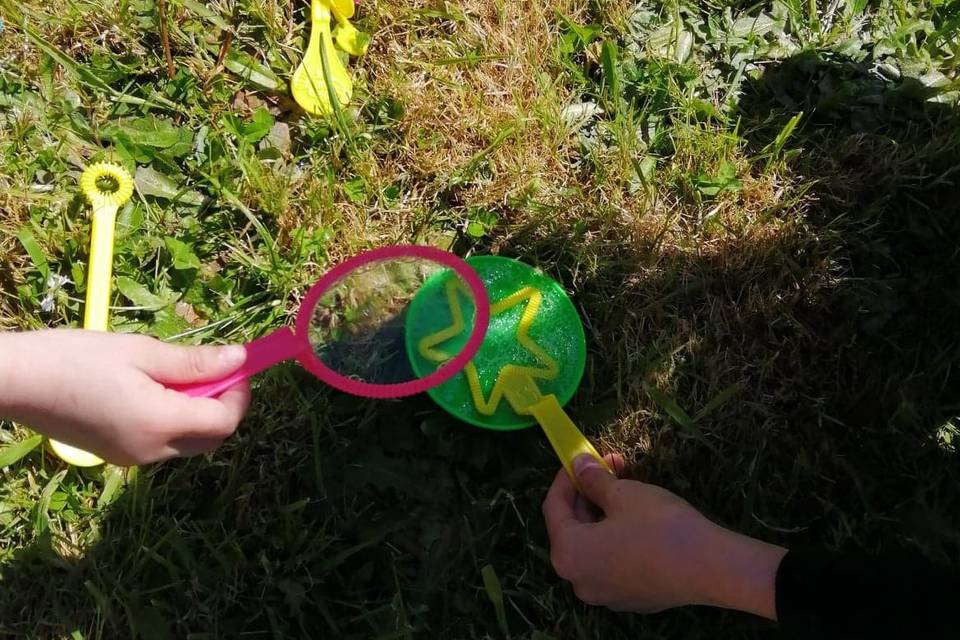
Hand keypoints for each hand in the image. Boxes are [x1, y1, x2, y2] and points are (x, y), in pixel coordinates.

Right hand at [0, 330, 250, 464]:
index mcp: (160, 424)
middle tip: (212, 371)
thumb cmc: (76, 358)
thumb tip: (240, 359)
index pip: (224, 421)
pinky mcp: (116, 456)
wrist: (15, 382)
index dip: (240, 394)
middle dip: (222, 407)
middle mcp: (151, 451)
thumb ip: (194, 363)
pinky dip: (172, 421)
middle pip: (210, 438)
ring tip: (175, 376)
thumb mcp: (141, 353)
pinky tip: (152, 391)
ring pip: (187, 443)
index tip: (237, 366)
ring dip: (197, 413)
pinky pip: (161, 444)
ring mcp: (132, 458)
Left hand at [543, 454, 785, 617]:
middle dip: (588, 494)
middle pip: (572, 528)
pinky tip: (637, 520)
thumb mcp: (623, 493)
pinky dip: (616, 539)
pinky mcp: (630, 599)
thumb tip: (578, 465)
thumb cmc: (659, 526)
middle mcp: (579, 581)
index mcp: (568, 554)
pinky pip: (613, 563)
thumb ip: (593, 479)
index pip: (553, 507)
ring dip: (603, 514)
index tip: (580, 457)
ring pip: (593, 546)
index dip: (565, 477)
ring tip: (625, 487)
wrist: (712, 568)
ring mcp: (605, 595)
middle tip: (609, 466)